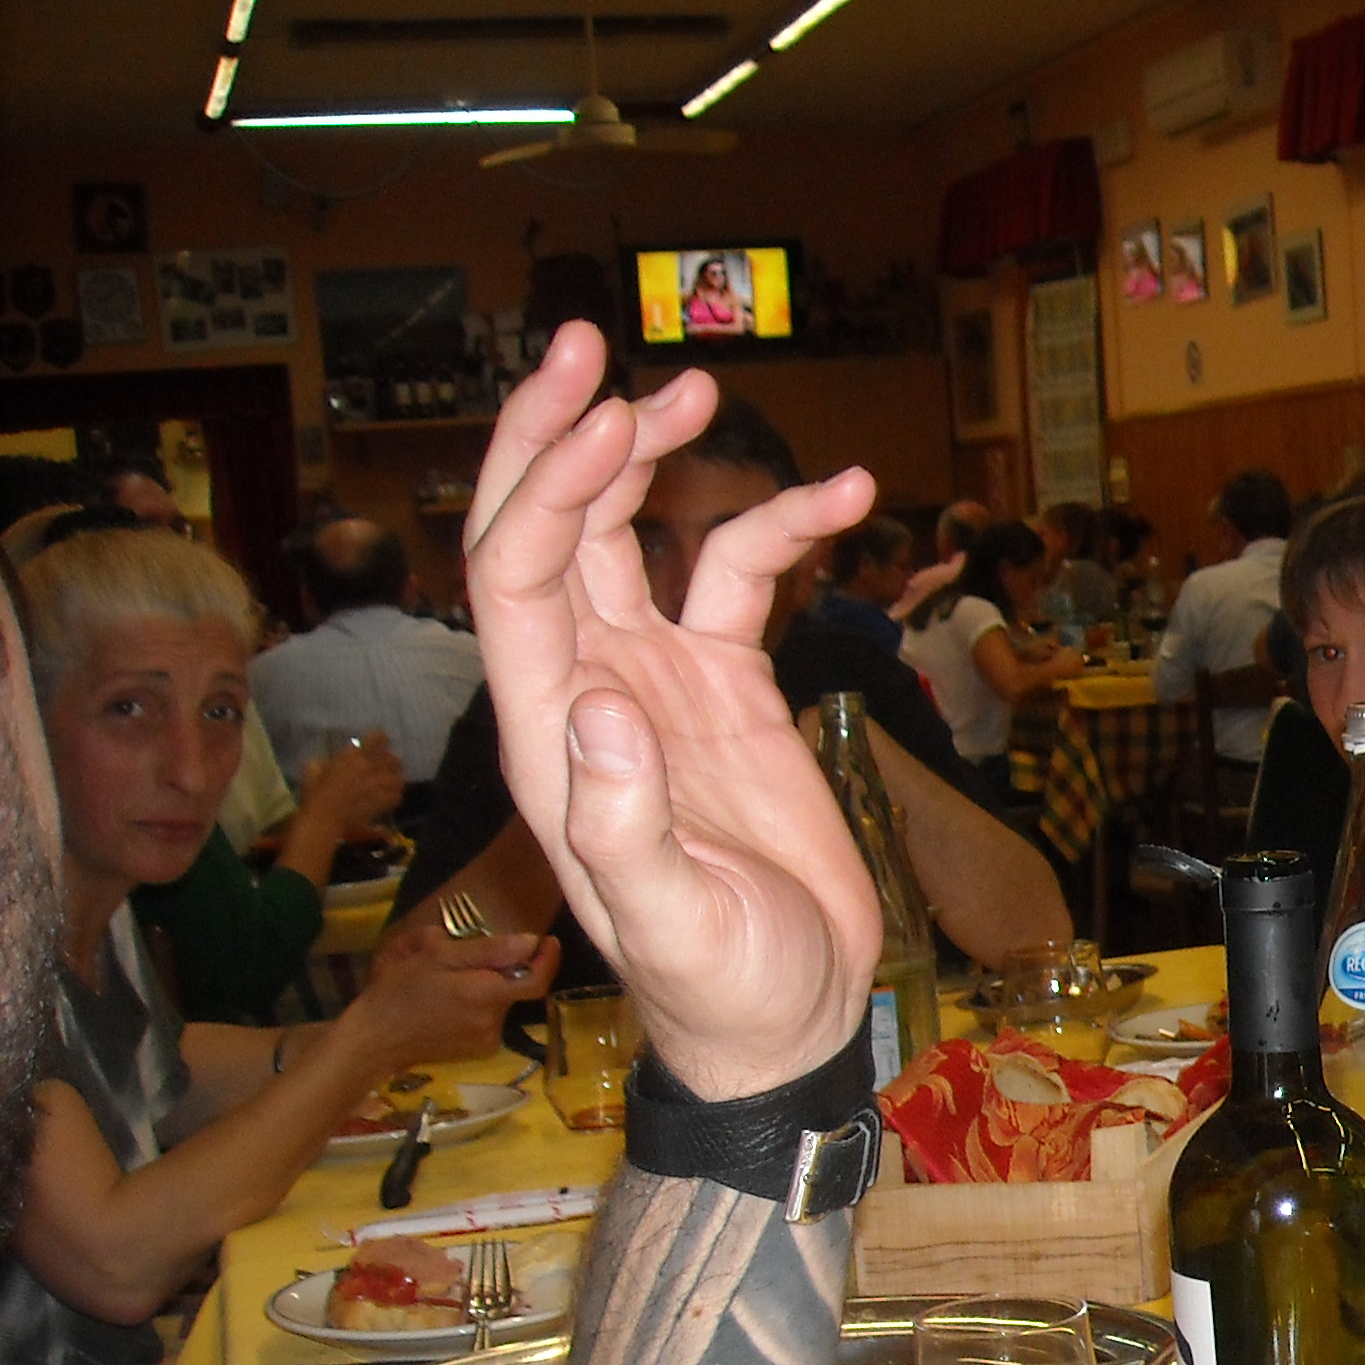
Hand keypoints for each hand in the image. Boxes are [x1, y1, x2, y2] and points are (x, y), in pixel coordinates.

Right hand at [293, 736, 406, 843]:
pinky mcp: (384, 800)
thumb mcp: (313, 770)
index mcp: (351, 754)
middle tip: (385, 769)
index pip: (379, 738)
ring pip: (399, 777)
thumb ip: (324, 761)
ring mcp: (379, 783)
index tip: (382, 745)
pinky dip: (393, 796)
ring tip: (388, 785)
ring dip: (394, 780)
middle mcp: (368, 765)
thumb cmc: (314, 795)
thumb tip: (329, 761)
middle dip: (391, 763)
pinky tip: (386, 799)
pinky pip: (398, 795)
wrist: (324, 818)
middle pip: (393, 758)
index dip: (382, 741)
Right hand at [346, 923, 556, 1076]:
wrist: (374, 1039)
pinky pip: (489, 1019)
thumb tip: (530, 942)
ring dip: (484, 986)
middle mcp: (494, 1022)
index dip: (548, 960)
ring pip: (499, 1002)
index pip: (536, 981)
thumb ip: (488, 951)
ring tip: (447, 980)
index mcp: (485, 996)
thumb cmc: (398, 992)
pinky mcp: (478, 1051)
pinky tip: (448, 1002)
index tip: (548, 940)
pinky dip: (478, 1004)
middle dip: (497, 969)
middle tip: (464, 957)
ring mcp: (487, 1041)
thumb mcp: (436, 957)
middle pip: (513, 988)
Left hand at [465, 322, 881, 1098]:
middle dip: (565, 431)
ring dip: (657, 457)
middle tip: (599, 344)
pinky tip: (846, 496)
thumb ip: (623, 826)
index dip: (549, 486)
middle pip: (551, 527)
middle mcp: (589, 686)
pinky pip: (739, 579)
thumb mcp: (671, 924)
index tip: (610, 420)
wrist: (790, 1020)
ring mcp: (659, 679)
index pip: (517, 574)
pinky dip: (784, 529)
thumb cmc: (722, 988)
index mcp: (549, 732)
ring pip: (635, 533)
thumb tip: (600, 708)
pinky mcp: (728, 689)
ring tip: (704, 391)